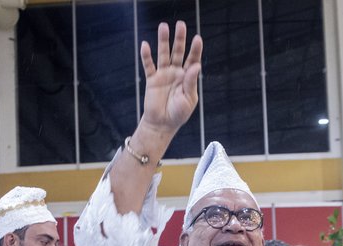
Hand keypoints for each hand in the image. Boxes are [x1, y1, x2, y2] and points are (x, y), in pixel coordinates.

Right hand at [137, 21, 201, 136]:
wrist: (162, 124)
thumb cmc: (178, 114)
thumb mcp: (188, 100)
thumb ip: (191, 82)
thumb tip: (195, 66)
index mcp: (188, 77)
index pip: (192, 60)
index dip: (195, 49)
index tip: (197, 39)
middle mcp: (176, 72)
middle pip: (178, 52)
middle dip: (179, 38)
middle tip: (181, 24)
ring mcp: (164, 74)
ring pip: (163, 54)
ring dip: (163, 41)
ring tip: (163, 27)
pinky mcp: (152, 80)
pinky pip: (149, 66)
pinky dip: (146, 56)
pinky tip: (145, 45)